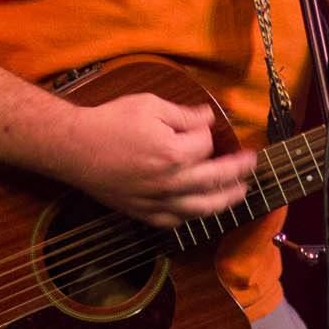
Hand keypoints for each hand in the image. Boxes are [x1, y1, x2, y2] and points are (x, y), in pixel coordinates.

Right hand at [61, 93, 257, 226]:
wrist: (75, 148)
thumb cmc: (111, 122)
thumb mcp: (149, 106)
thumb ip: (184, 114)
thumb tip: (208, 119)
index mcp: (173, 153)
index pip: (206, 144)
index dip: (205, 131)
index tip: (199, 125)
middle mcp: (170, 182)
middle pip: (215, 181)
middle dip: (238, 172)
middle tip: (253, 166)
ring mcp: (157, 201)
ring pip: (201, 208)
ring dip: (225, 201)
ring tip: (240, 194)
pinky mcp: (142, 212)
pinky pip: (174, 222)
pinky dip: (191, 217)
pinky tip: (199, 211)